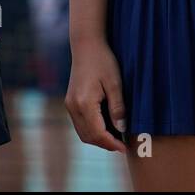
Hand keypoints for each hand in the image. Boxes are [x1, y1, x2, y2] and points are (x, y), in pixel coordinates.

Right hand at [65, 35, 127, 152]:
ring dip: (98, 139)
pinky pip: (80, 124)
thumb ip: (117, 108)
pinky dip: (92, 130)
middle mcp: (73, 106)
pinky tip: (105, 127)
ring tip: (115, 138)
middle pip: (88, 136)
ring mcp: (69, 104)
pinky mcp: (70, 102)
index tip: (125, 149)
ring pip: (82, 132)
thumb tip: (121, 129)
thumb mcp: (115, 83)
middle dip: (105, 144)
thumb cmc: (103, 61)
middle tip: (122, 146)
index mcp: (84, 103)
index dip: (112, 144)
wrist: (86, 46)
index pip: (98, 133)